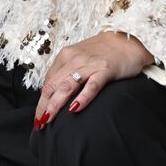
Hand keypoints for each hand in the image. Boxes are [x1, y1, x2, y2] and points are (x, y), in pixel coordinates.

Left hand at [33, 31, 154, 129]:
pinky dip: (82, 98)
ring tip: (48, 120)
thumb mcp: (80, 57)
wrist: (127, 42)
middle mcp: (75, 58)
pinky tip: (74, 109)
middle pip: (53, 85)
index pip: (48, 81)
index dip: (41, 100)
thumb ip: (67, 71)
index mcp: (66, 56)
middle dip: (44, 106)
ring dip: (55, 104)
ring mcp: (90, 64)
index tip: (38, 116)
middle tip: (39, 124)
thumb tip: (52, 92)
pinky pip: (92, 86)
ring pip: (67, 86)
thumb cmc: (102, 52)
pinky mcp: (106, 70)